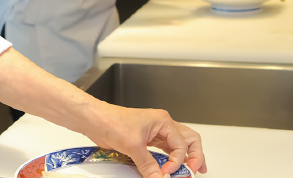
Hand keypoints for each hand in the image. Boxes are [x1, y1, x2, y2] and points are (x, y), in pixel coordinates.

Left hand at [77, 103, 206, 177]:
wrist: (95, 120)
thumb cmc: (112, 121)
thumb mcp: (133, 145)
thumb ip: (148, 164)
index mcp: (163, 121)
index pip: (181, 145)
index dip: (178, 161)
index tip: (168, 173)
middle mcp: (162, 126)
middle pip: (188, 140)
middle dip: (195, 155)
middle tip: (196, 170)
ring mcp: (155, 133)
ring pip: (178, 145)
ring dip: (186, 157)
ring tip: (193, 169)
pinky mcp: (147, 141)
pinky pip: (164, 150)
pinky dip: (171, 159)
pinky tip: (173, 167)